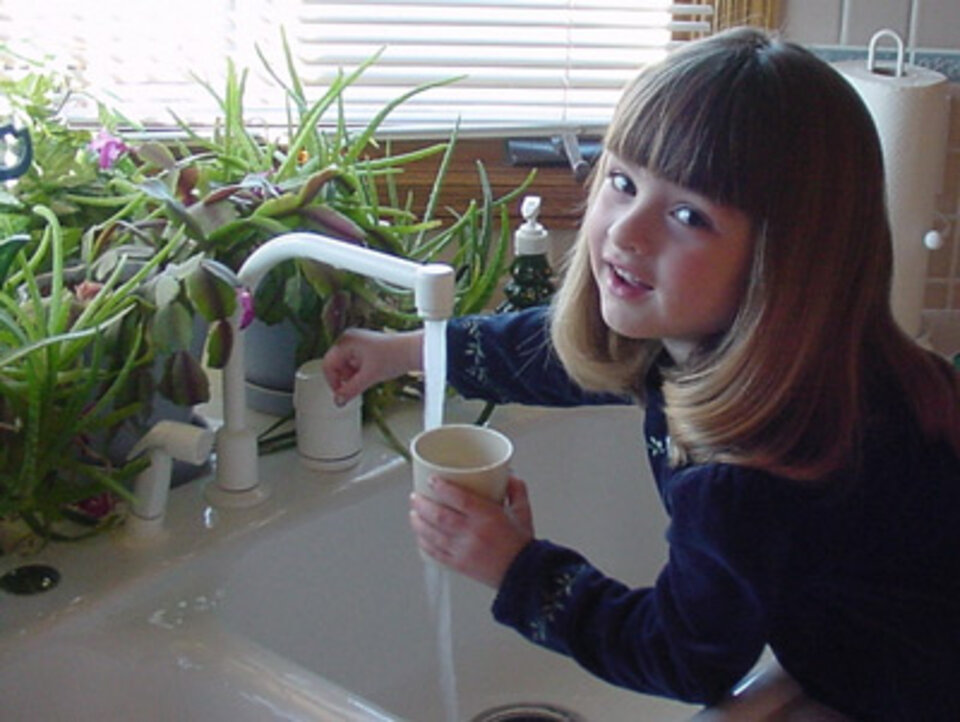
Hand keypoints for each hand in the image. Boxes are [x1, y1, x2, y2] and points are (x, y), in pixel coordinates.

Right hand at [322, 328, 422, 404]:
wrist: (413, 351)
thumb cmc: (394, 356)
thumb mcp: (369, 377)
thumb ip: (351, 390)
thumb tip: (338, 401)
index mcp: (346, 342)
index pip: (328, 365)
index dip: (333, 382)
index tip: (341, 394)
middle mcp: (349, 339)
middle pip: (335, 365)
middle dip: (344, 379)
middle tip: (356, 387)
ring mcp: (357, 342)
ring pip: (345, 365)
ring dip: (352, 376)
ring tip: (367, 379)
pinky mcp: (364, 347)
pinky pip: (354, 363)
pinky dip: (359, 372)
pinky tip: (369, 375)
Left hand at [409, 476, 534, 588]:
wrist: (524, 575)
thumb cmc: (521, 544)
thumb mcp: (523, 511)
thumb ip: (516, 489)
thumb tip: (507, 473)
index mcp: (488, 517)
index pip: (459, 498)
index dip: (442, 488)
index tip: (432, 480)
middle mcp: (472, 533)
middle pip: (439, 516)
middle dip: (422, 504)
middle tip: (415, 496)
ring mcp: (463, 550)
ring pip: (432, 534)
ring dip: (418, 522)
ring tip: (414, 513)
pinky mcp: (459, 565)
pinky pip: (435, 553)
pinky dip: (424, 543)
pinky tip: (420, 535)